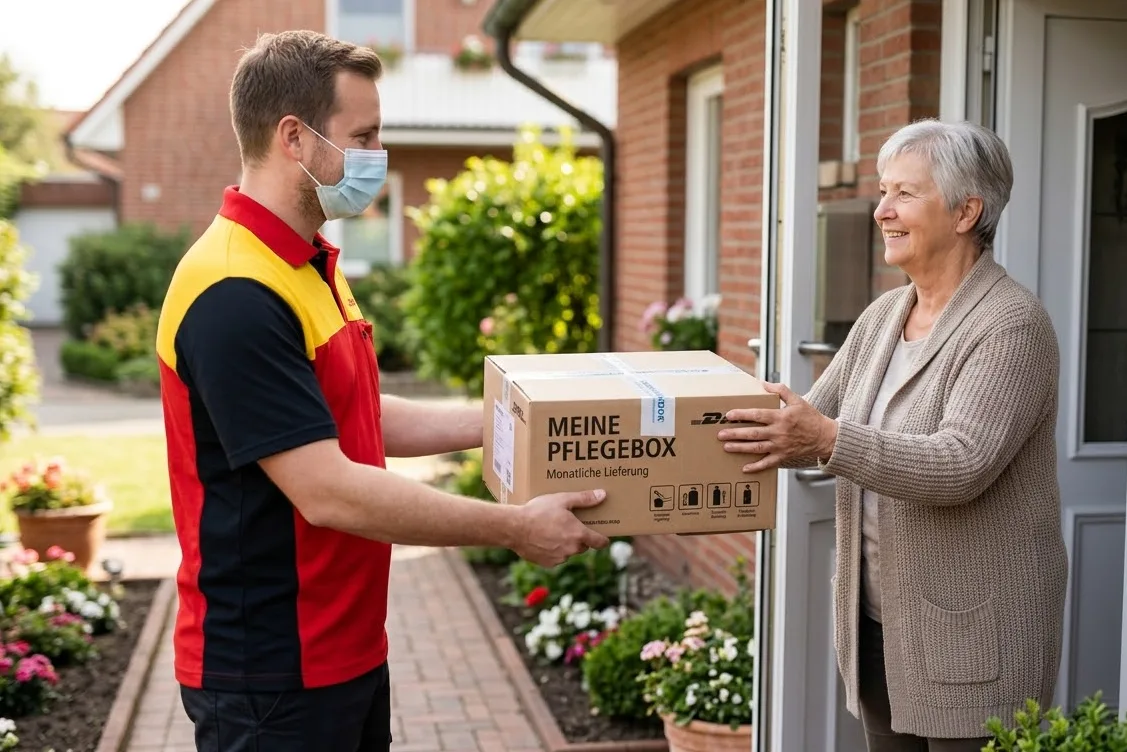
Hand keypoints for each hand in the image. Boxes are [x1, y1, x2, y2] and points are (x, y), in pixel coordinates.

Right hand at [512, 490, 610, 567]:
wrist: (514, 528)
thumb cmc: (538, 511)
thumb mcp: (562, 499)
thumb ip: (584, 499)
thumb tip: (602, 495)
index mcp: (579, 534)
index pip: (600, 542)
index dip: (603, 539)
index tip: (603, 537)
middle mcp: (572, 549)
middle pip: (583, 546)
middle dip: (579, 537)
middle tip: (569, 525)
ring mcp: (559, 558)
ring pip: (568, 552)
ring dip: (565, 544)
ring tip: (553, 530)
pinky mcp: (547, 563)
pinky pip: (555, 557)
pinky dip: (553, 550)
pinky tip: (543, 539)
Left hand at [717, 382, 837, 472]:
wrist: (825, 437)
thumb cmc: (810, 417)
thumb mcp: (797, 400)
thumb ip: (780, 390)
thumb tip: (763, 384)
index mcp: (781, 417)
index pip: (758, 415)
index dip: (742, 415)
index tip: (729, 415)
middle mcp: (779, 432)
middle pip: (753, 433)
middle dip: (735, 434)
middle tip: (721, 434)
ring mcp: (780, 446)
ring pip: (757, 448)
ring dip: (740, 448)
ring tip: (726, 447)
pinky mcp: (783, 456)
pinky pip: (768, 463)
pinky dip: (756, 467)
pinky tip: (744, 468)